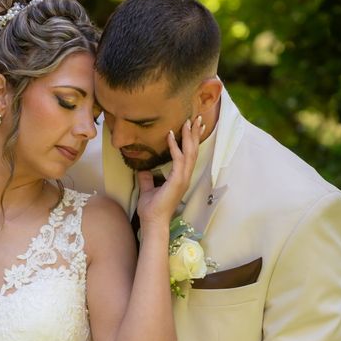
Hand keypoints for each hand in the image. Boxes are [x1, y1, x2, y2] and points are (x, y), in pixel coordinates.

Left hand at [136, 115, 203, 229]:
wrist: (152, 222)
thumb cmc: (151, 208)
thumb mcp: (147, 189)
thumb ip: (147, 178)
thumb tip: (142, 168)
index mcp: (180, 177)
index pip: (189, 154)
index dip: (191, 140)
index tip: (193, 126)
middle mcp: (184, 176)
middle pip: (193, 150)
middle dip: (195, 133)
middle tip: (197, 117)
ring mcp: (182, 178)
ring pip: (190, 152)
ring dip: (190, 136)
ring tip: (189, 121)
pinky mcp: (177, 181)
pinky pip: (178, 160)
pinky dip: (175, 147)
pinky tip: (170, 135)